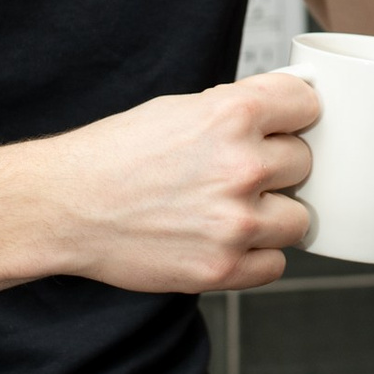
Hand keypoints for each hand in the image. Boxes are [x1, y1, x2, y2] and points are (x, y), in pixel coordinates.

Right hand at [46, 72, 319, 293]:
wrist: (64, 206)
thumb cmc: (115, 155)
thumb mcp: (179, 109)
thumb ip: (238, 110)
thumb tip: (291, 108)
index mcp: (233, 115)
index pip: (308, 105)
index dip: (294, 115)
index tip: (283, 125)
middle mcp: (242, 166)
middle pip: (306, 162)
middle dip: (278, 167)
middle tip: (237, 173)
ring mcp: (235, 222)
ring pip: (299, 218)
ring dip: (272, 215)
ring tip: (230, 209)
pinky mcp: (223, 268)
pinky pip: (276, 264)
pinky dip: (256, 256)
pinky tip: (223, 240)